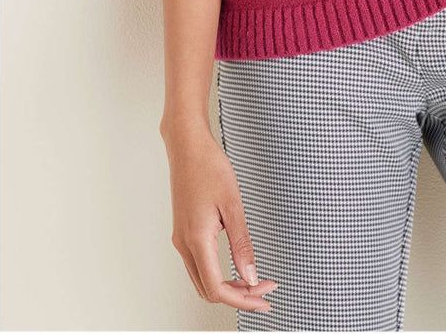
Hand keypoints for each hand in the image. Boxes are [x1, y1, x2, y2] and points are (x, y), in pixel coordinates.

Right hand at [162, 121, 276, 313]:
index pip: (217, 288)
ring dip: (228, 285)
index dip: (242, 299)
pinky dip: (218, 273)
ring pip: (202, 279)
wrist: (187, 146)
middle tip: (264, 289)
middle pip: (208, 289)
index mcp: (196, 239)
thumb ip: (242, 244)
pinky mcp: (183, 231)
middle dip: (238, 295)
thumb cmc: (208, 167)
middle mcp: (184, 244)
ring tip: (253, 280)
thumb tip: (250, 275)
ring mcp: (181, 238)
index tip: (264, 297)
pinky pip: (199, 265)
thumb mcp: (233, 205)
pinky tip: (235, 266)